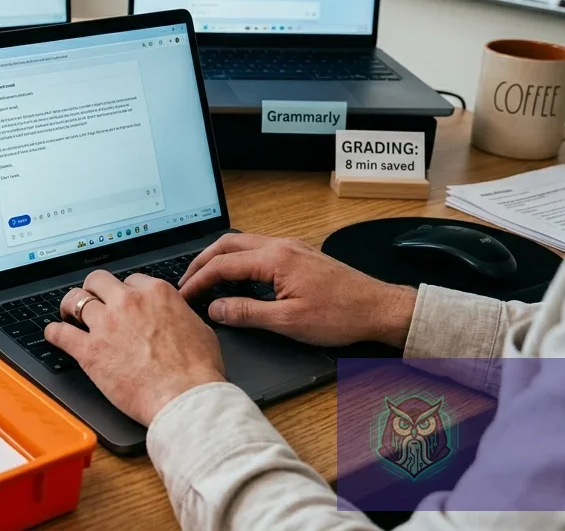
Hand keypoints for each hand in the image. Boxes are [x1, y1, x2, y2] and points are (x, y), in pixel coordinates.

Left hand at [44, 270, 225, 426]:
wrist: (185, 397)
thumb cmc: (198, 371)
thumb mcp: (199, 329)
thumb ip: (180, 316)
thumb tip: (176, 317)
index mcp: (156, 293)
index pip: (131, 280)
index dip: (125, 292)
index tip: (121, 301)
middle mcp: (128, 302)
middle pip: (98, 281)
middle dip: (94, 290)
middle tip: (93, 302)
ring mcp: (106, 324)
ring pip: (76, 300)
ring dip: (71, 306)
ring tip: (69, 314)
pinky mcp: (89, 350)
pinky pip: (60, 333)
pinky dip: (54, 332)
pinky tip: (54, 334)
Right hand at [178, 234, 417, 347]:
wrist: (380, 309)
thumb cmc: (341, 316)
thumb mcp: (288, 322)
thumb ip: (246, 313)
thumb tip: (215, 308)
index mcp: (275, 259)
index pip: (223, 265)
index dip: (198, 281)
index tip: (184, 296)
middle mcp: (281, 245)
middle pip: (228, 245)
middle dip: (202, 262)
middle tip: (186, 282)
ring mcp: (292, 247)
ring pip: (243, 244)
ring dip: (220, 258)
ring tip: (206, 278)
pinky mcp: (300, 254)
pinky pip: (259, 249)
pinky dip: (239, 259)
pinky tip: (237, 277)